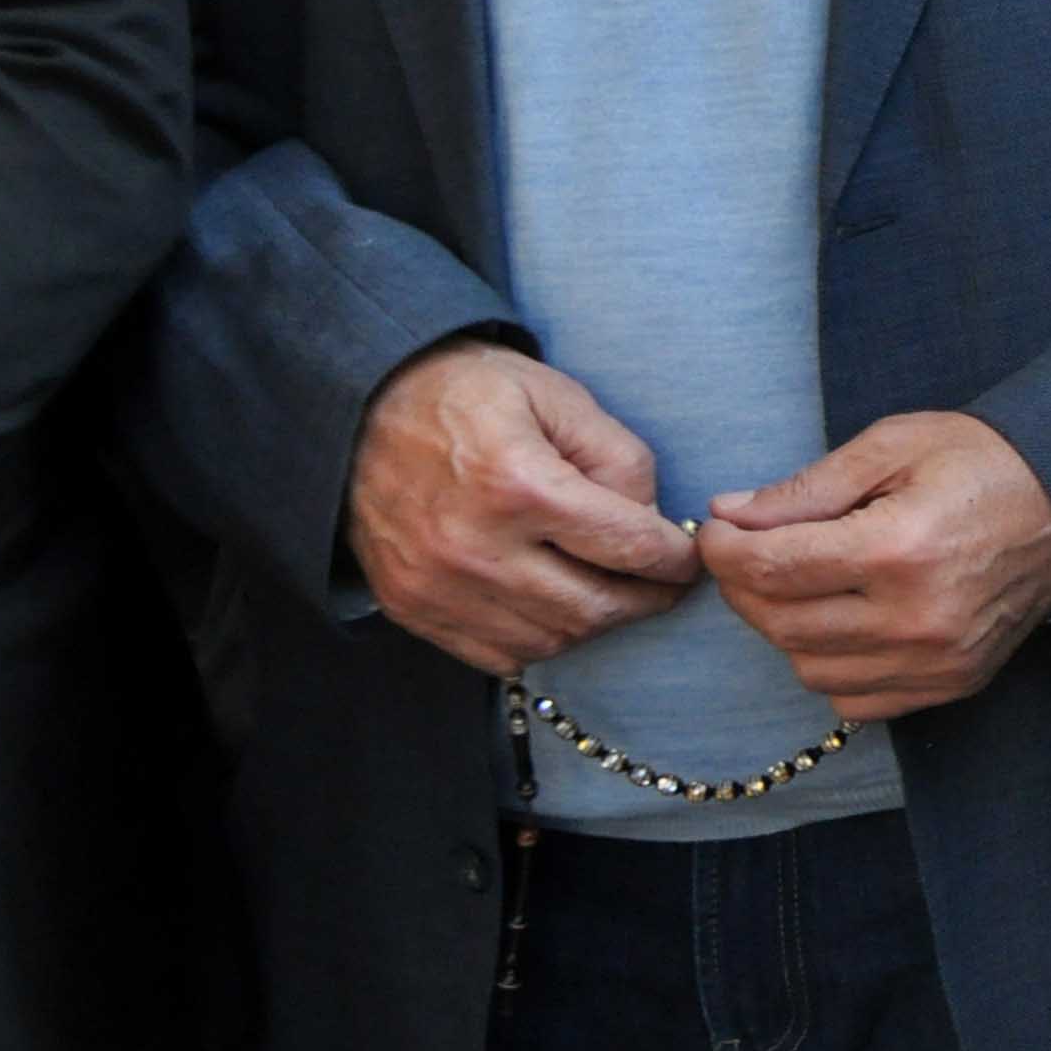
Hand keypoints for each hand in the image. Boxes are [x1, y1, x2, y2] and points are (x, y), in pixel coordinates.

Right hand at [343, 336, 701, 675]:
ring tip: (612, 590)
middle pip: (593, 606)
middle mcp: (475, 547)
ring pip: (551, 639)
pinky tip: (556, 606)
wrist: (363, 411)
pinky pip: (500, 655)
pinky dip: (541, 639)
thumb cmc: (469, 395)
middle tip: (664, 585)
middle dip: (645, 600)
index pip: (626, 546)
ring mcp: (438, 586)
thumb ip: (618, 458)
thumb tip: (651, 522)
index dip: (673, 559)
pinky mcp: (414, 607)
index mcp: (518, 485)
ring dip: (595, 622)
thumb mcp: (558, 397)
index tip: (688, 558)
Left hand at [699, 412, 1050, 722]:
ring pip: (808, 667)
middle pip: (781, 622)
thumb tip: (730, 516)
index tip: (716, 531)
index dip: (725, 550)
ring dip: (783, 626)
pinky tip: (839, 621)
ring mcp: (936, 659)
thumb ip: (808, 487)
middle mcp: (917, 616)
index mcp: (900, 547)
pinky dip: (828, 665)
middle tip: (747, 551)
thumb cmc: (983, 462)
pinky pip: (853, 698)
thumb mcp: (893, 445)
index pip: (774, 568)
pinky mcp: (951, 683)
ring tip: (796, 583)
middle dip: (745, 586)